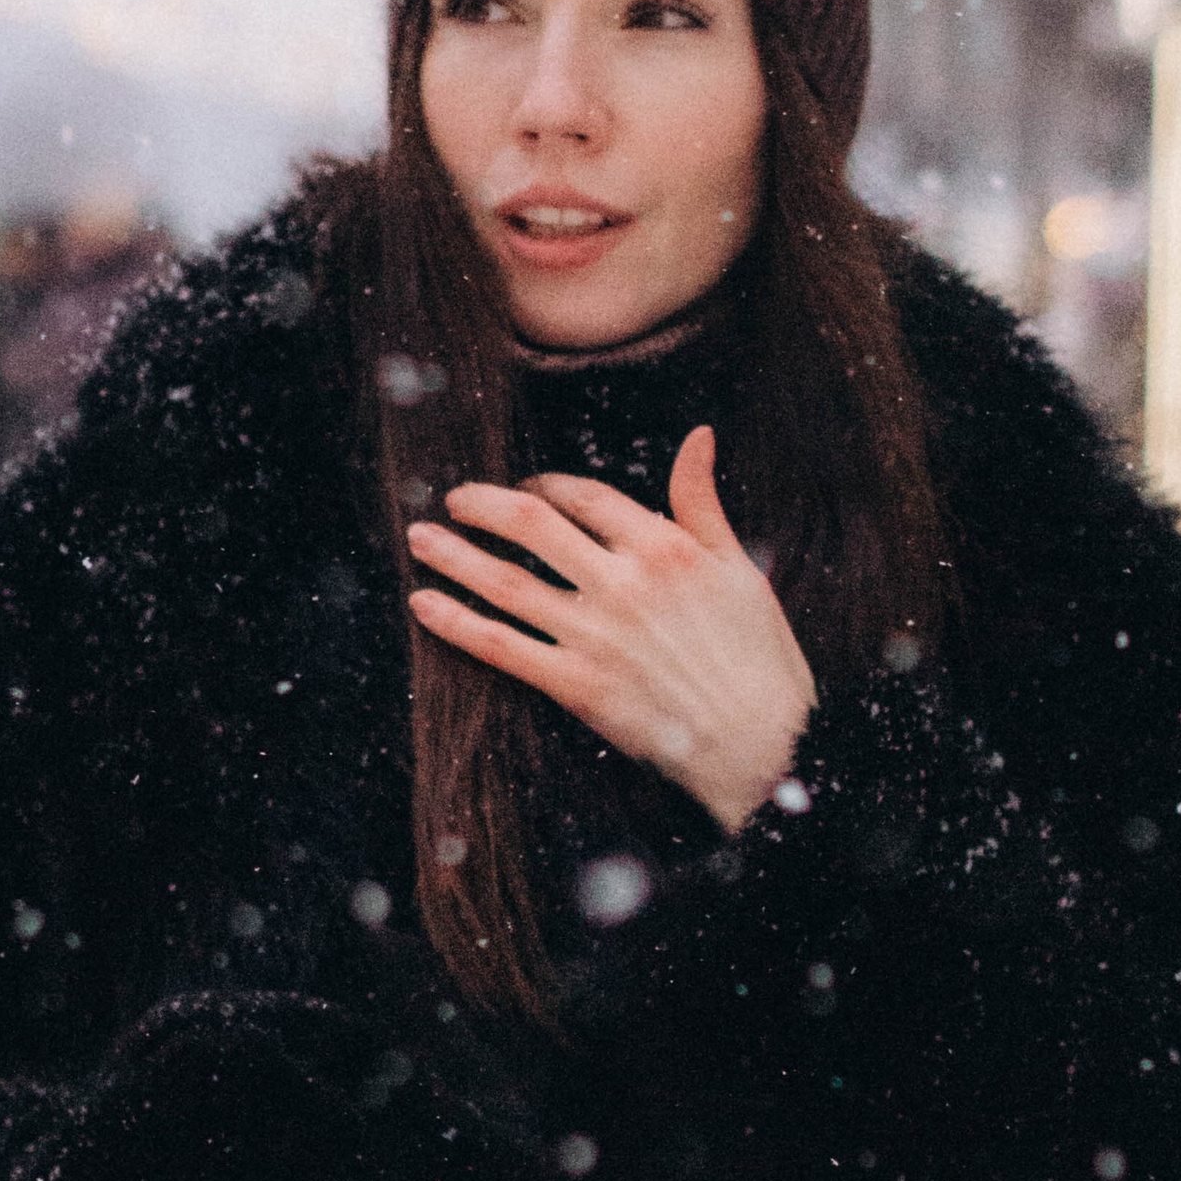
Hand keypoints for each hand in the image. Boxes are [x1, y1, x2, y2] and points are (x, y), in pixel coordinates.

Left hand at [405, 426, 815, 834]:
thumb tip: (698, 436)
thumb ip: (703, 502)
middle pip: (532, 525)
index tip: (525, 489)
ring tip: (419, 539)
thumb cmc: (759, 658)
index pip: (585, 497)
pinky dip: (457, 623)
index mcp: (663, 547)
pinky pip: (501, 646)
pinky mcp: (575, 685)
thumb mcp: (740, 567)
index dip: (545, 486)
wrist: (761, 743)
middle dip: (482, 506)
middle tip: (454, 500)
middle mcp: (621, 582)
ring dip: (454, 556)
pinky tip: (424, 605)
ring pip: (505, 581)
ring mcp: (593, 634)